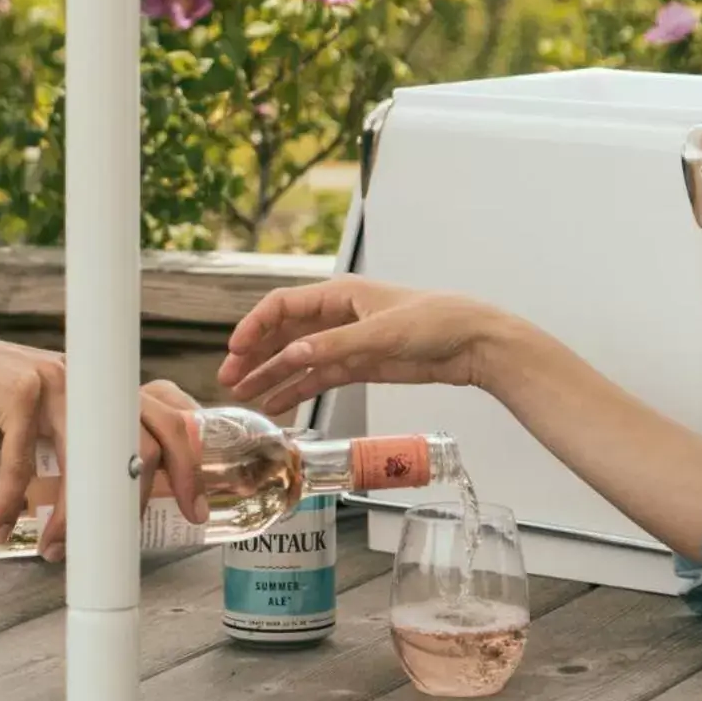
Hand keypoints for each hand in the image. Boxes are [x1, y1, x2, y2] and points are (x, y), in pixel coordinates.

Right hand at [0, 323, 203, 559]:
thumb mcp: (45, 414)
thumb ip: (74, 440)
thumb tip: (100, 503)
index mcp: (102, 386)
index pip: (166, 417)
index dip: (187, 463)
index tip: (194, 508)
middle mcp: (88, 379)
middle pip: (141, 440)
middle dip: (139, 501)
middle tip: (122, 547)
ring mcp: (55, 382)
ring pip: (86, 459)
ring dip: (69, 518)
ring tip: (53, 552)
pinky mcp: (16, 391)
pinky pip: (22, 460)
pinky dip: (9, 501)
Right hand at [217, 277, 500, 416]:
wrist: (473, 343)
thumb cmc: (435, 322)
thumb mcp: (382, 334)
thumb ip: (336, 346)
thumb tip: (293, 354)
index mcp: (340, 294)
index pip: (283, 305)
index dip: (255, 326)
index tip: (235, 351)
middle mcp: (338, 316)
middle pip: (284, 333)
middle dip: (255, 355)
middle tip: (229, 381)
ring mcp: (348, 342)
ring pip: (298, 359)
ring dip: (271, 376)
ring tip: (244, 399)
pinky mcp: (361, 366)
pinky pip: (319, 378)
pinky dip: (297, 390)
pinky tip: (277, 405)